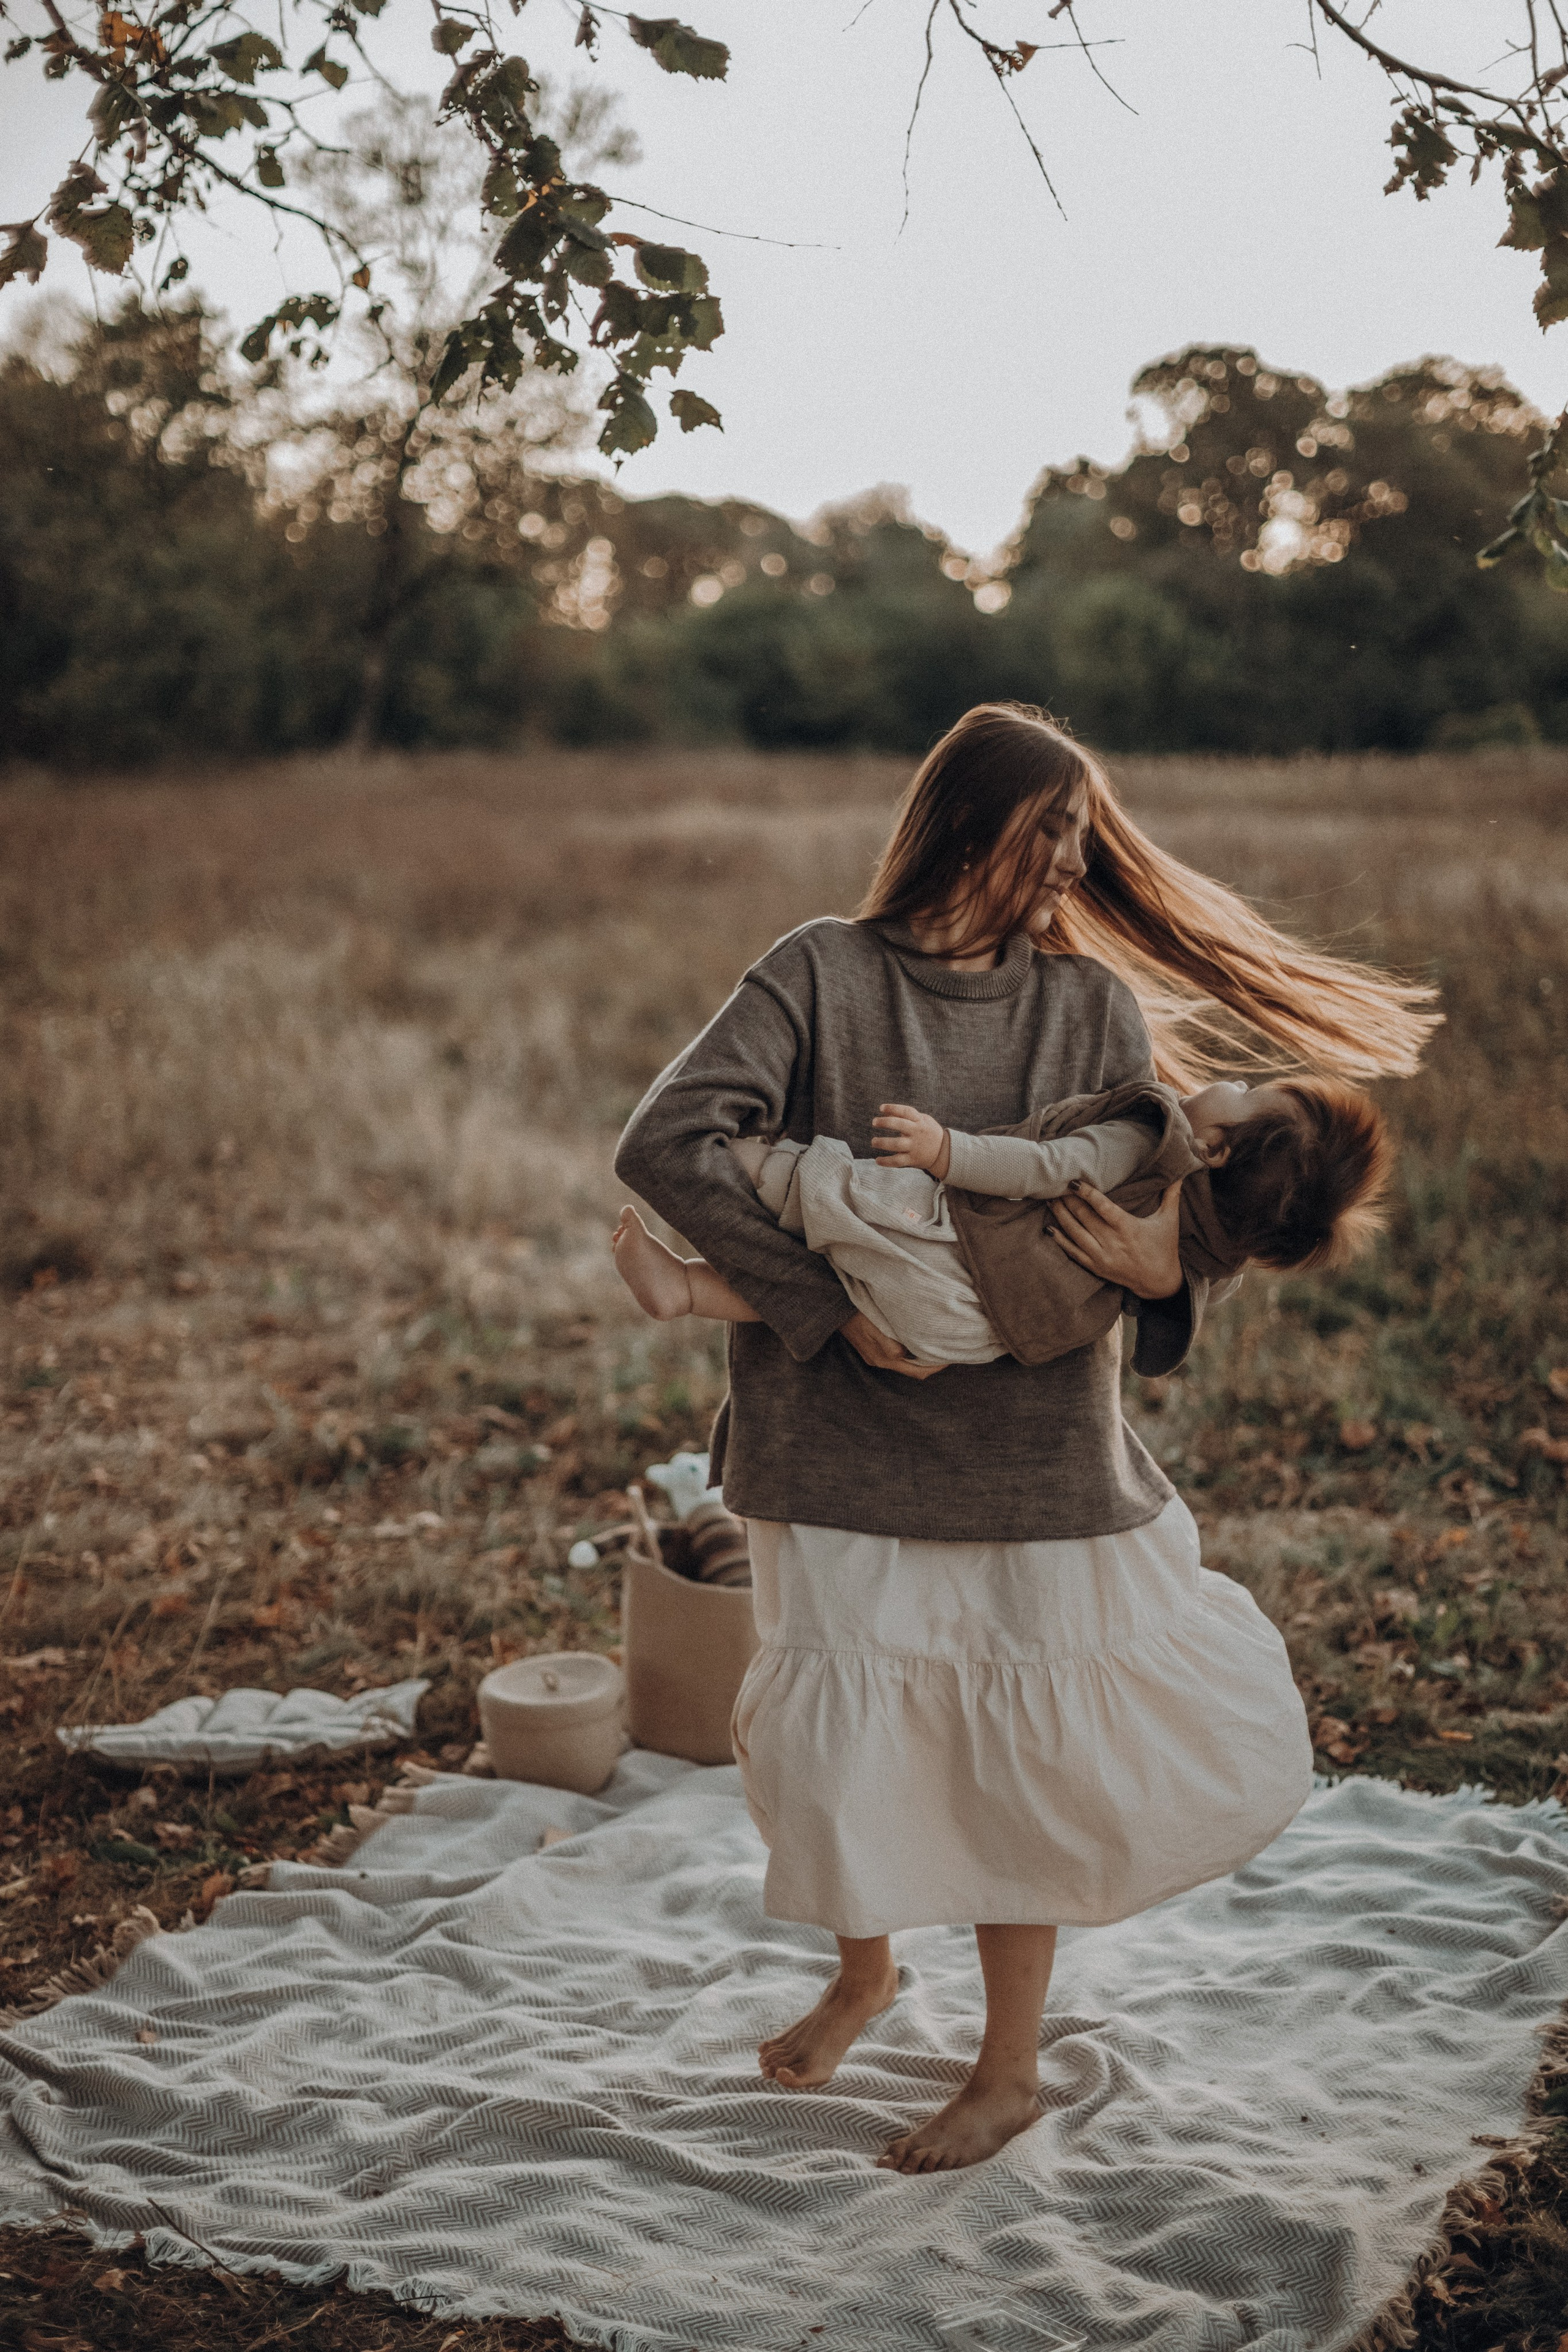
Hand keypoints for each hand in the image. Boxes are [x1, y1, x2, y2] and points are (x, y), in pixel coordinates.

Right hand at [840, 1309, 949, 1378]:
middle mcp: (881, 1361)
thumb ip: (888, 1343)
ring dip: (922, 1357)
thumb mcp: (873, 1326)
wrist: (834, 1308)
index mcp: (884, 1358)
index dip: (937, 1366)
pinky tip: (916, 1340)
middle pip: (914, 1370)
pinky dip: (911, 1352)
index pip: (918, 1371)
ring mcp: (875, 1356)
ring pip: (906, 1363)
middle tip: (949, 1351)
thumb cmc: (856, 1313)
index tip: (952, 1355)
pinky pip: (897, 1355)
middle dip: (932, 1363)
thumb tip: (902, 1355)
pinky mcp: (872, 1348)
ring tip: (936, 1345)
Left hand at [871, 1102, 949, 1178]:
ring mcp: (914, 1147)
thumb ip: (909, 1116)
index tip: (881, 1108)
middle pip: (899, 1125)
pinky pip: (898, 1161)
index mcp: (920, 1121)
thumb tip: (889, 1112)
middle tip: (874, 1122)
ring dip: (883, 1142)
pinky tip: (877, 1160)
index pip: (906, 1111)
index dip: (893, 1108)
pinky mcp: (913, 1159)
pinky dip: (887, 1162)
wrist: (944, 1152)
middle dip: (885, 1122)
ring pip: (897, 1144)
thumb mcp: (924, 1120)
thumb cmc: (929, 1133)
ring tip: (873, 1142)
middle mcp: (917, 1133)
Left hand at [1051, 1179, 1183, 1299]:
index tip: (1073, 1182)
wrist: (1160, 1282)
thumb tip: (1180, 1173)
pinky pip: (1073, 1253)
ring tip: (1049, 1201)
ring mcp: (1102, 1256)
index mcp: (1128, 1228)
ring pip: (1075, 1233)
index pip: (1102, 1207)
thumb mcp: (1170, 1220)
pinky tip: (1050, 1228)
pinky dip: (1060, 1240)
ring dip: (1061, 1216)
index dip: (1086, 1193)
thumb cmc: (1165, 1248)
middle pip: (1084, 1217)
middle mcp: (1112, 1242)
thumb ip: (1172, 1195)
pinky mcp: (1097, 1267)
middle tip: (1054, 1185)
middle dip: (1067, 1201)